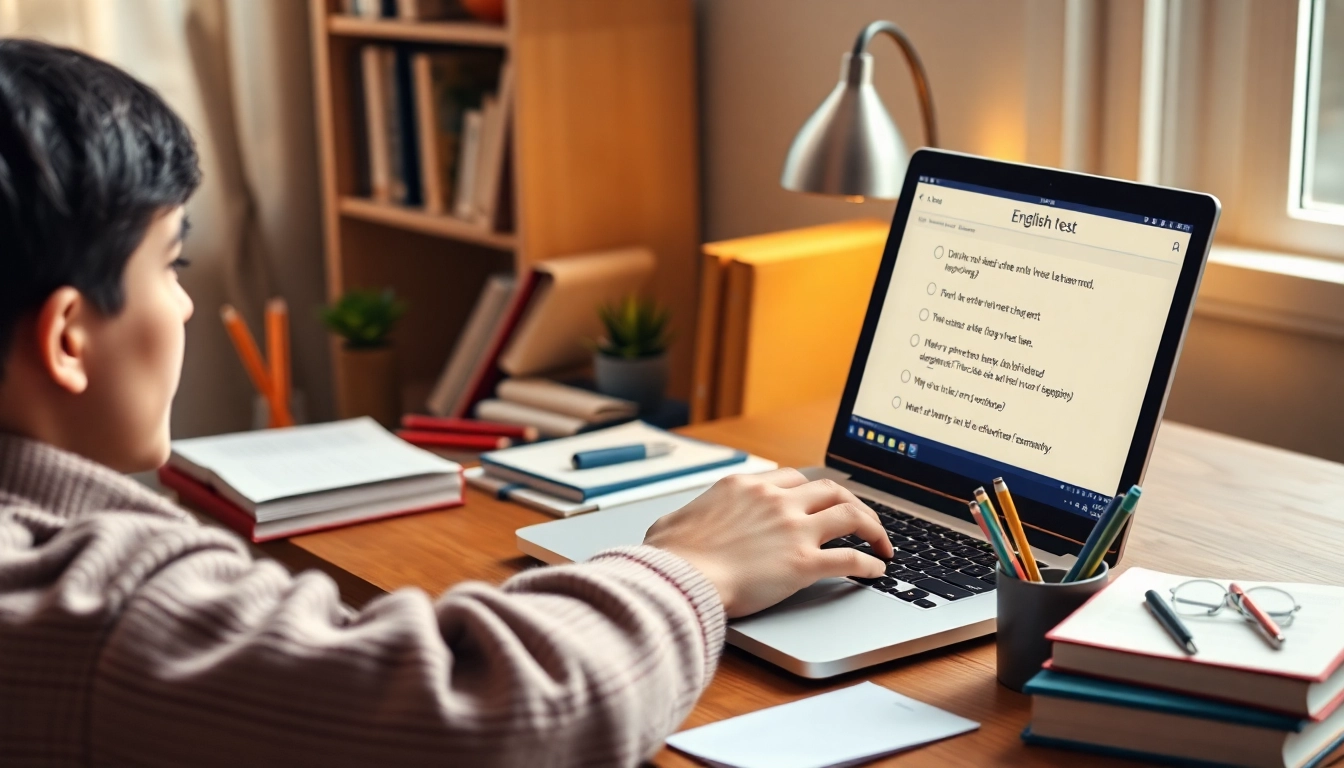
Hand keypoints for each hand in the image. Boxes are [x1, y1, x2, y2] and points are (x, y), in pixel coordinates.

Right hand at [643, 468, 894, 617]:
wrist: (679, 579)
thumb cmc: (671, 557)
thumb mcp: (672, 523)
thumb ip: (685, 519)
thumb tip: (672, 528)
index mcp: (744, 486)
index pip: (793, 478)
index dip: (813, 492)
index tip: (821, 503)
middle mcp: (774, 501)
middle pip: (830, 489)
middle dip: (852, 503)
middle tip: (862, 520)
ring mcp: (792, 529)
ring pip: (850, 515)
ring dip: (872, 528)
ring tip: (882, 543)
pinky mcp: (803, 563)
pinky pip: (849, 558)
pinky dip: (869, 564)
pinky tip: (875, 572)